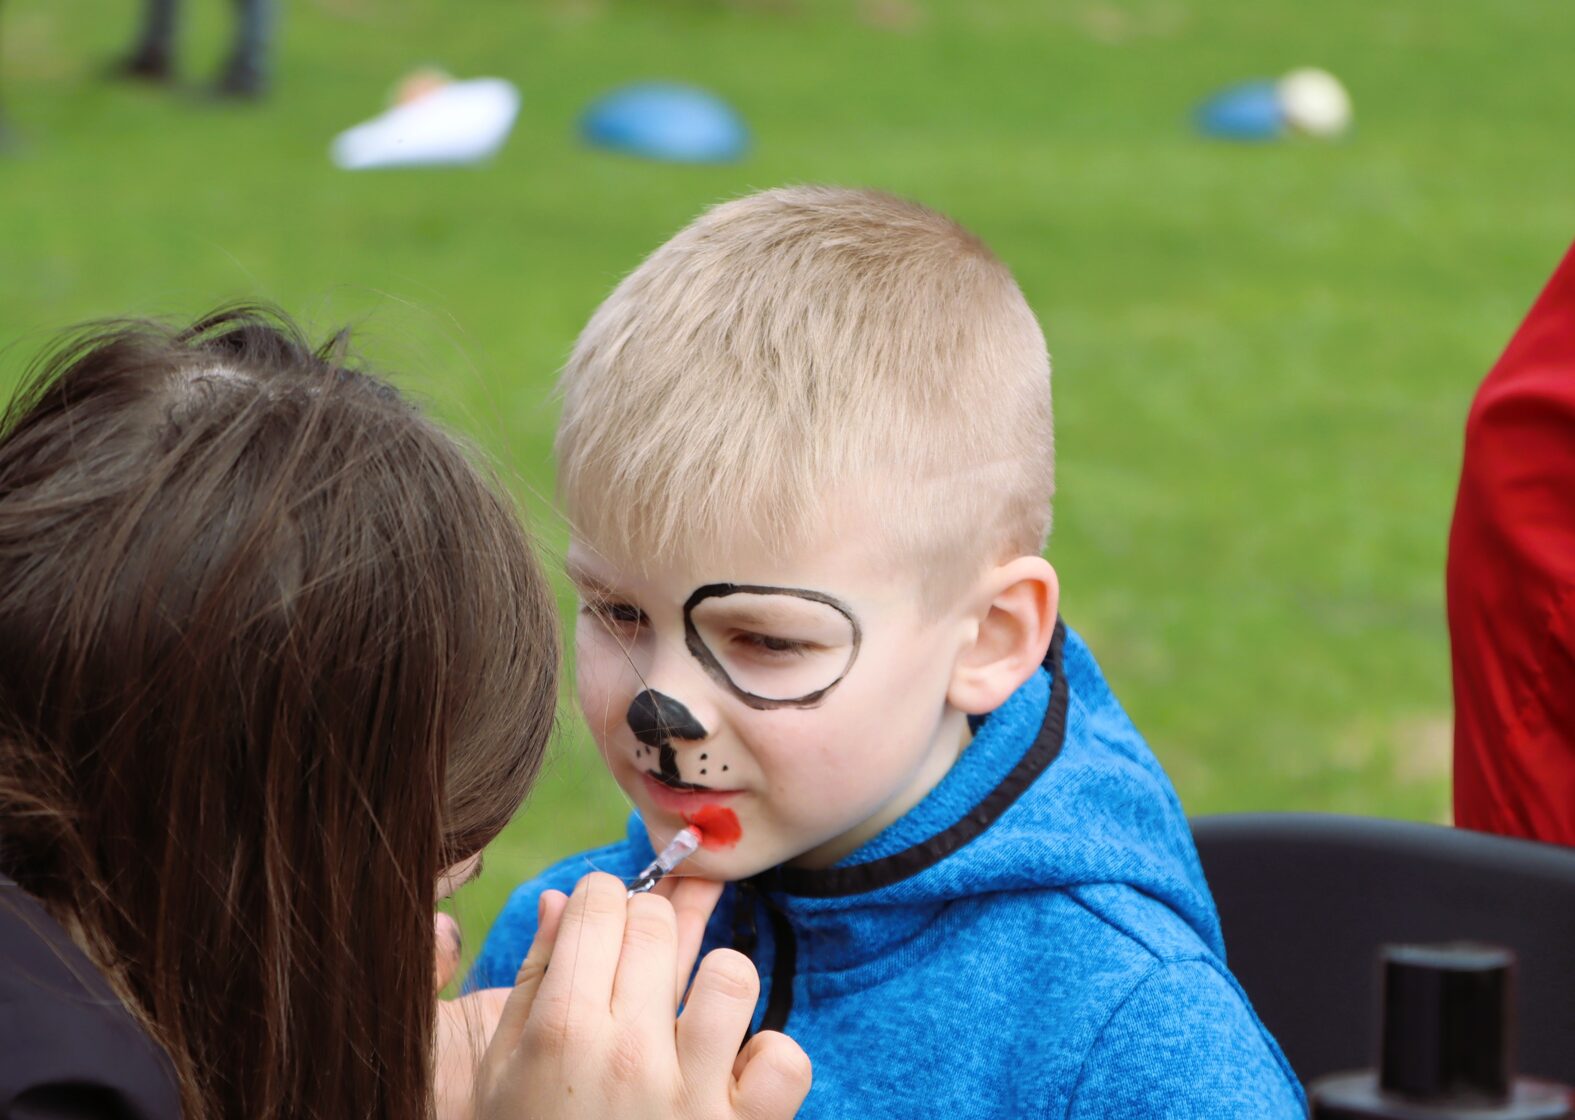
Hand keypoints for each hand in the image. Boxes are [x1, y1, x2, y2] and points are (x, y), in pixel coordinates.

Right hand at [475, 872, 811, 1119]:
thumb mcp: (505, 1074)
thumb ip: (532, 981)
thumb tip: (559, 899)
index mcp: (560, 1031)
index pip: (597, 902)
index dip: (601, 903)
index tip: (602, 926)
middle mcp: (626, 1054)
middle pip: (657, 922)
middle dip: (648, 930)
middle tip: (638, 971)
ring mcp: (690, 1095)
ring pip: (730, 973)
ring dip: (713, 985)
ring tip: (690, 1017)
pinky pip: (784, 1058)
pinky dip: (768, 1061)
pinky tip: (734, 1074)